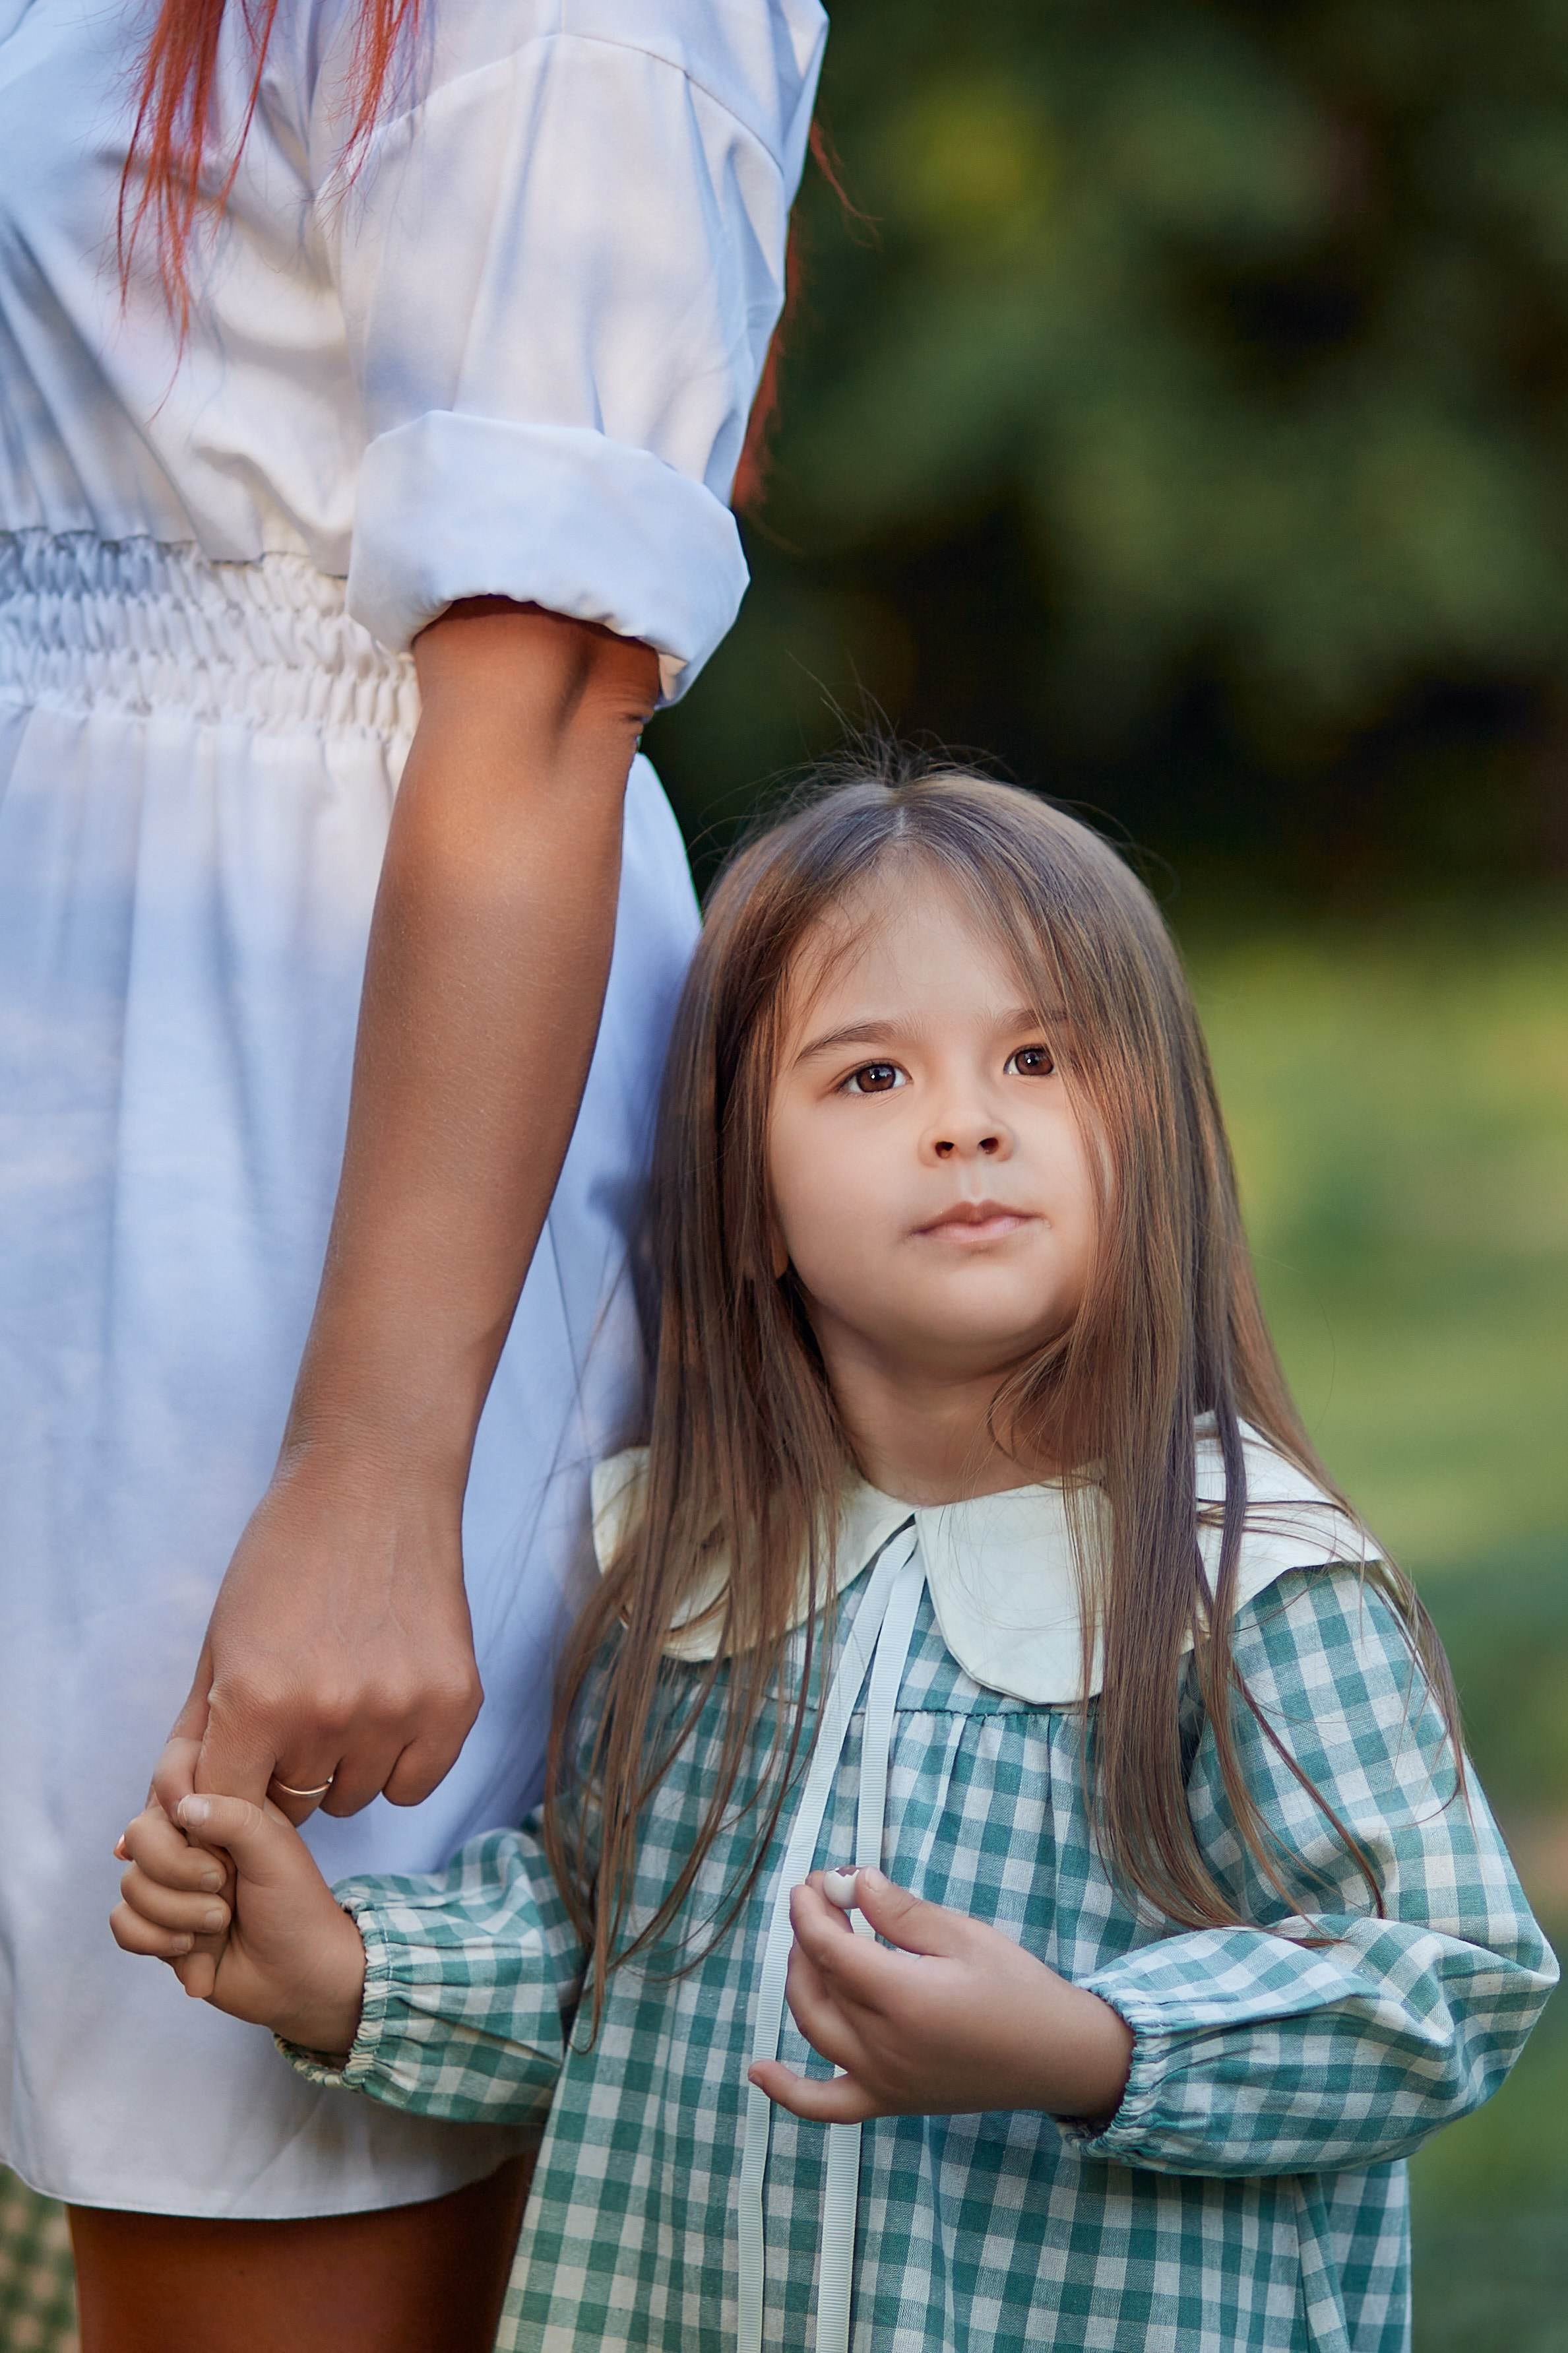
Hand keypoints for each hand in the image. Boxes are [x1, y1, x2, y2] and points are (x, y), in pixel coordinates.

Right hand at [112, 1794, 367, 2052]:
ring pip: (130, 1885)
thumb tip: (182, 1806)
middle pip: (138, 1838)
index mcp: (218, 1810)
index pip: (167, 1789)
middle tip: (222, 1888)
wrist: (297, 1976)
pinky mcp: (156, 1925)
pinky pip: (122, 1924)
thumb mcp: (274, 1851)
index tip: (221, 1855)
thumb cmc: (295, 1905)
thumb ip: (233, 1818)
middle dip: (179, 1873)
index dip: (183, 1825)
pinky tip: (193, 1950)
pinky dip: (155, 1940)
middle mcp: (187, 1842)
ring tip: (220, 1925)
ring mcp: (169, 1885)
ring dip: (178, 1913)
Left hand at [152, 1449, 482, 1832]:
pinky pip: (414, 1786)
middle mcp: (329, 1716)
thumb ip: (195, 1738)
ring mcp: (400, 1711)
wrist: (375, 1482)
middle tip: (299, 1699)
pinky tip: (389, 1704)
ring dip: (343, 1765)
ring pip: (352, 1798)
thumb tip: (163, 1823)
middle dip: (285, 1769)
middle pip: (293, 1806)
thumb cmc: (284, 1559)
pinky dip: (399, 1762)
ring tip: (347, 1688)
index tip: (240, 1762)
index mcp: (257, 1702)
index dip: (228, 1791)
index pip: (227, 1812)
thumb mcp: (219, 1644)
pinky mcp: (457, 1702)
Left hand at [748, 1869, 1133, 2125]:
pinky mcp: (890, 2103)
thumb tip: (852, 1882)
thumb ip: (901, 1913)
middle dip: (807, 1935)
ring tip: (811, 1944)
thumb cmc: (1019, 1989)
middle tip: (819, 1899)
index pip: (831, 1948)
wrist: (1059, 2058)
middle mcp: (883, 2047)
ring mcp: (883, 2081)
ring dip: (801, 1981)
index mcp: (904, 1999)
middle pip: (817, 1984)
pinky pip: (826, 2106)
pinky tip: (759, 2070)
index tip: (814, 1879)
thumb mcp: (964, 1936)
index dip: (812, 1909)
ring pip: (814, 2028)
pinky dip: (788, 2092)